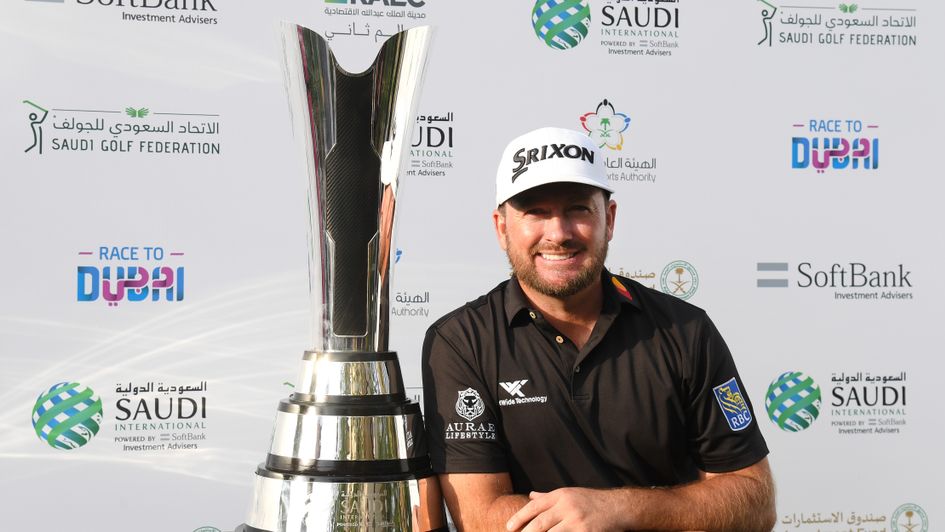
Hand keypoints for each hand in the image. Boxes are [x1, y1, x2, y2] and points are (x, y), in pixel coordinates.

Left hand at [505, 487, 626, 531]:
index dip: (520, 517)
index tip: (508, 527)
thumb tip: (531, 496)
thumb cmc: (590, 500)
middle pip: (540, 523)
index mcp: (561, 496)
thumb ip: (548, 497)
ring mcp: (576, 521)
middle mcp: (567, 507)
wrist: (617, 507)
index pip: (535, 506)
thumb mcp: (569, 494)